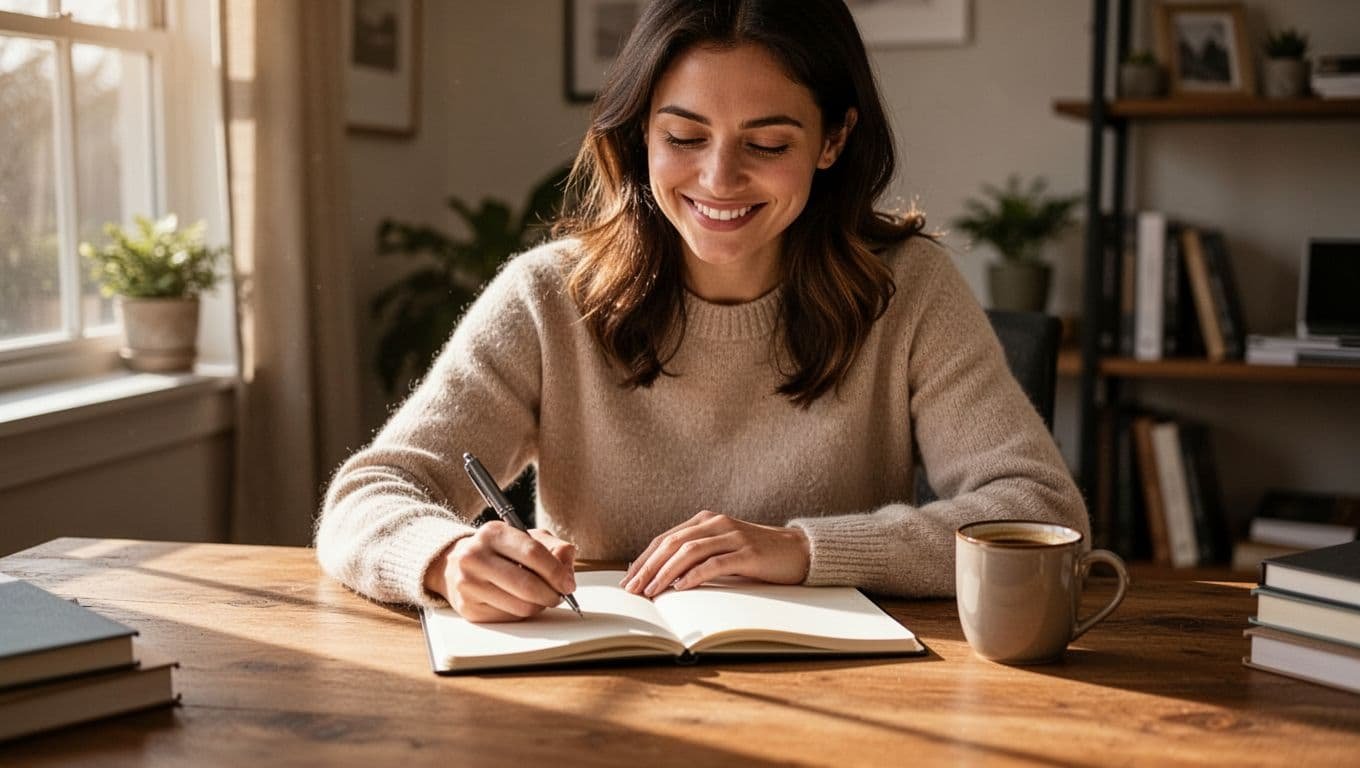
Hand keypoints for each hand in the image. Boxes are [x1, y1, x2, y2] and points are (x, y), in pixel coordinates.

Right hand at [424, 521, 576, 622]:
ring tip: (541, 598)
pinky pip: (508, 618)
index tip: (568, 584)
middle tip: (559, 596)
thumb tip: (568, 559)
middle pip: (527, 585)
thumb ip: (552, 546)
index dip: (557, 572)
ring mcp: (469, 584)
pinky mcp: (468, 607)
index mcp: (493, 533)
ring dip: (540, 606)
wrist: (454, 565)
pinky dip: (522, 613)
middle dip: (552, 594)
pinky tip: (520, 602)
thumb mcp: (525, 538)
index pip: (533, 553)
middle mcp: (476, 557)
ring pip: (521, 606)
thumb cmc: (498, 551)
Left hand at [622, 510, 809, 597]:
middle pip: (672, 544)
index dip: (644, 559)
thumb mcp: (722, 551)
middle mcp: (716, 523)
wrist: (798, 551)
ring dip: (665, 573)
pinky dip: (694, 576)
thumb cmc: (757, 556)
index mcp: (706, 520)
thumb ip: (697, 557)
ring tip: (650, 591)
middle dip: (648, 567)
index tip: (627, 580)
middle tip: (632, 589)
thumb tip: (662, 580)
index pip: (665, 539)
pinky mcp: (748, 552)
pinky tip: (680, 588)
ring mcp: (733, 536)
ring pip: (689, 551)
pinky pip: (715, 563)